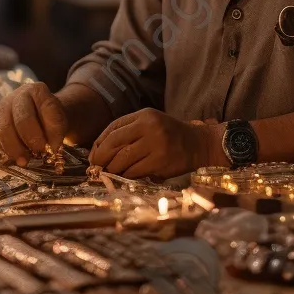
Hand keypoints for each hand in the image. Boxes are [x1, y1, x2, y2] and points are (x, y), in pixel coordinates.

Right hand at [0, 82, 68, 165]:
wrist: (37, 114)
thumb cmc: (49, 118)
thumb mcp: (60, 121)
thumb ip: (56, 131)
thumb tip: (50, 147)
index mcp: (38, 90)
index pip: (46, 110)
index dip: (52, 130)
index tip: (55, 146)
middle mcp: (18, 95)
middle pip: (22, 119)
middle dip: (31, 139)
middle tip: (39, 153)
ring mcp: (3, 105)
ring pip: (3, 128)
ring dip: (13, 148)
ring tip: (23, 161)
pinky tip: (6, 153)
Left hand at [90, 108, 211, 179]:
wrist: (199, 145)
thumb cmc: (170, 136)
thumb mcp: (150, 125)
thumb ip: (129, 132)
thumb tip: (100, 151)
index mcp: (144, 115)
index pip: (113, 128)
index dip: (99, 143)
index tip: (94, 155)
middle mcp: (149, 126)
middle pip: (114, 142)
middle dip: (101, 157)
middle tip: (96, 167)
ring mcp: (155, 143)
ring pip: (123, 159)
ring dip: (113, 169)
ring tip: (110, 174)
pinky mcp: (160, 161)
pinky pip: (135, 171)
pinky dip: (126, 176)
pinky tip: (126, 177)